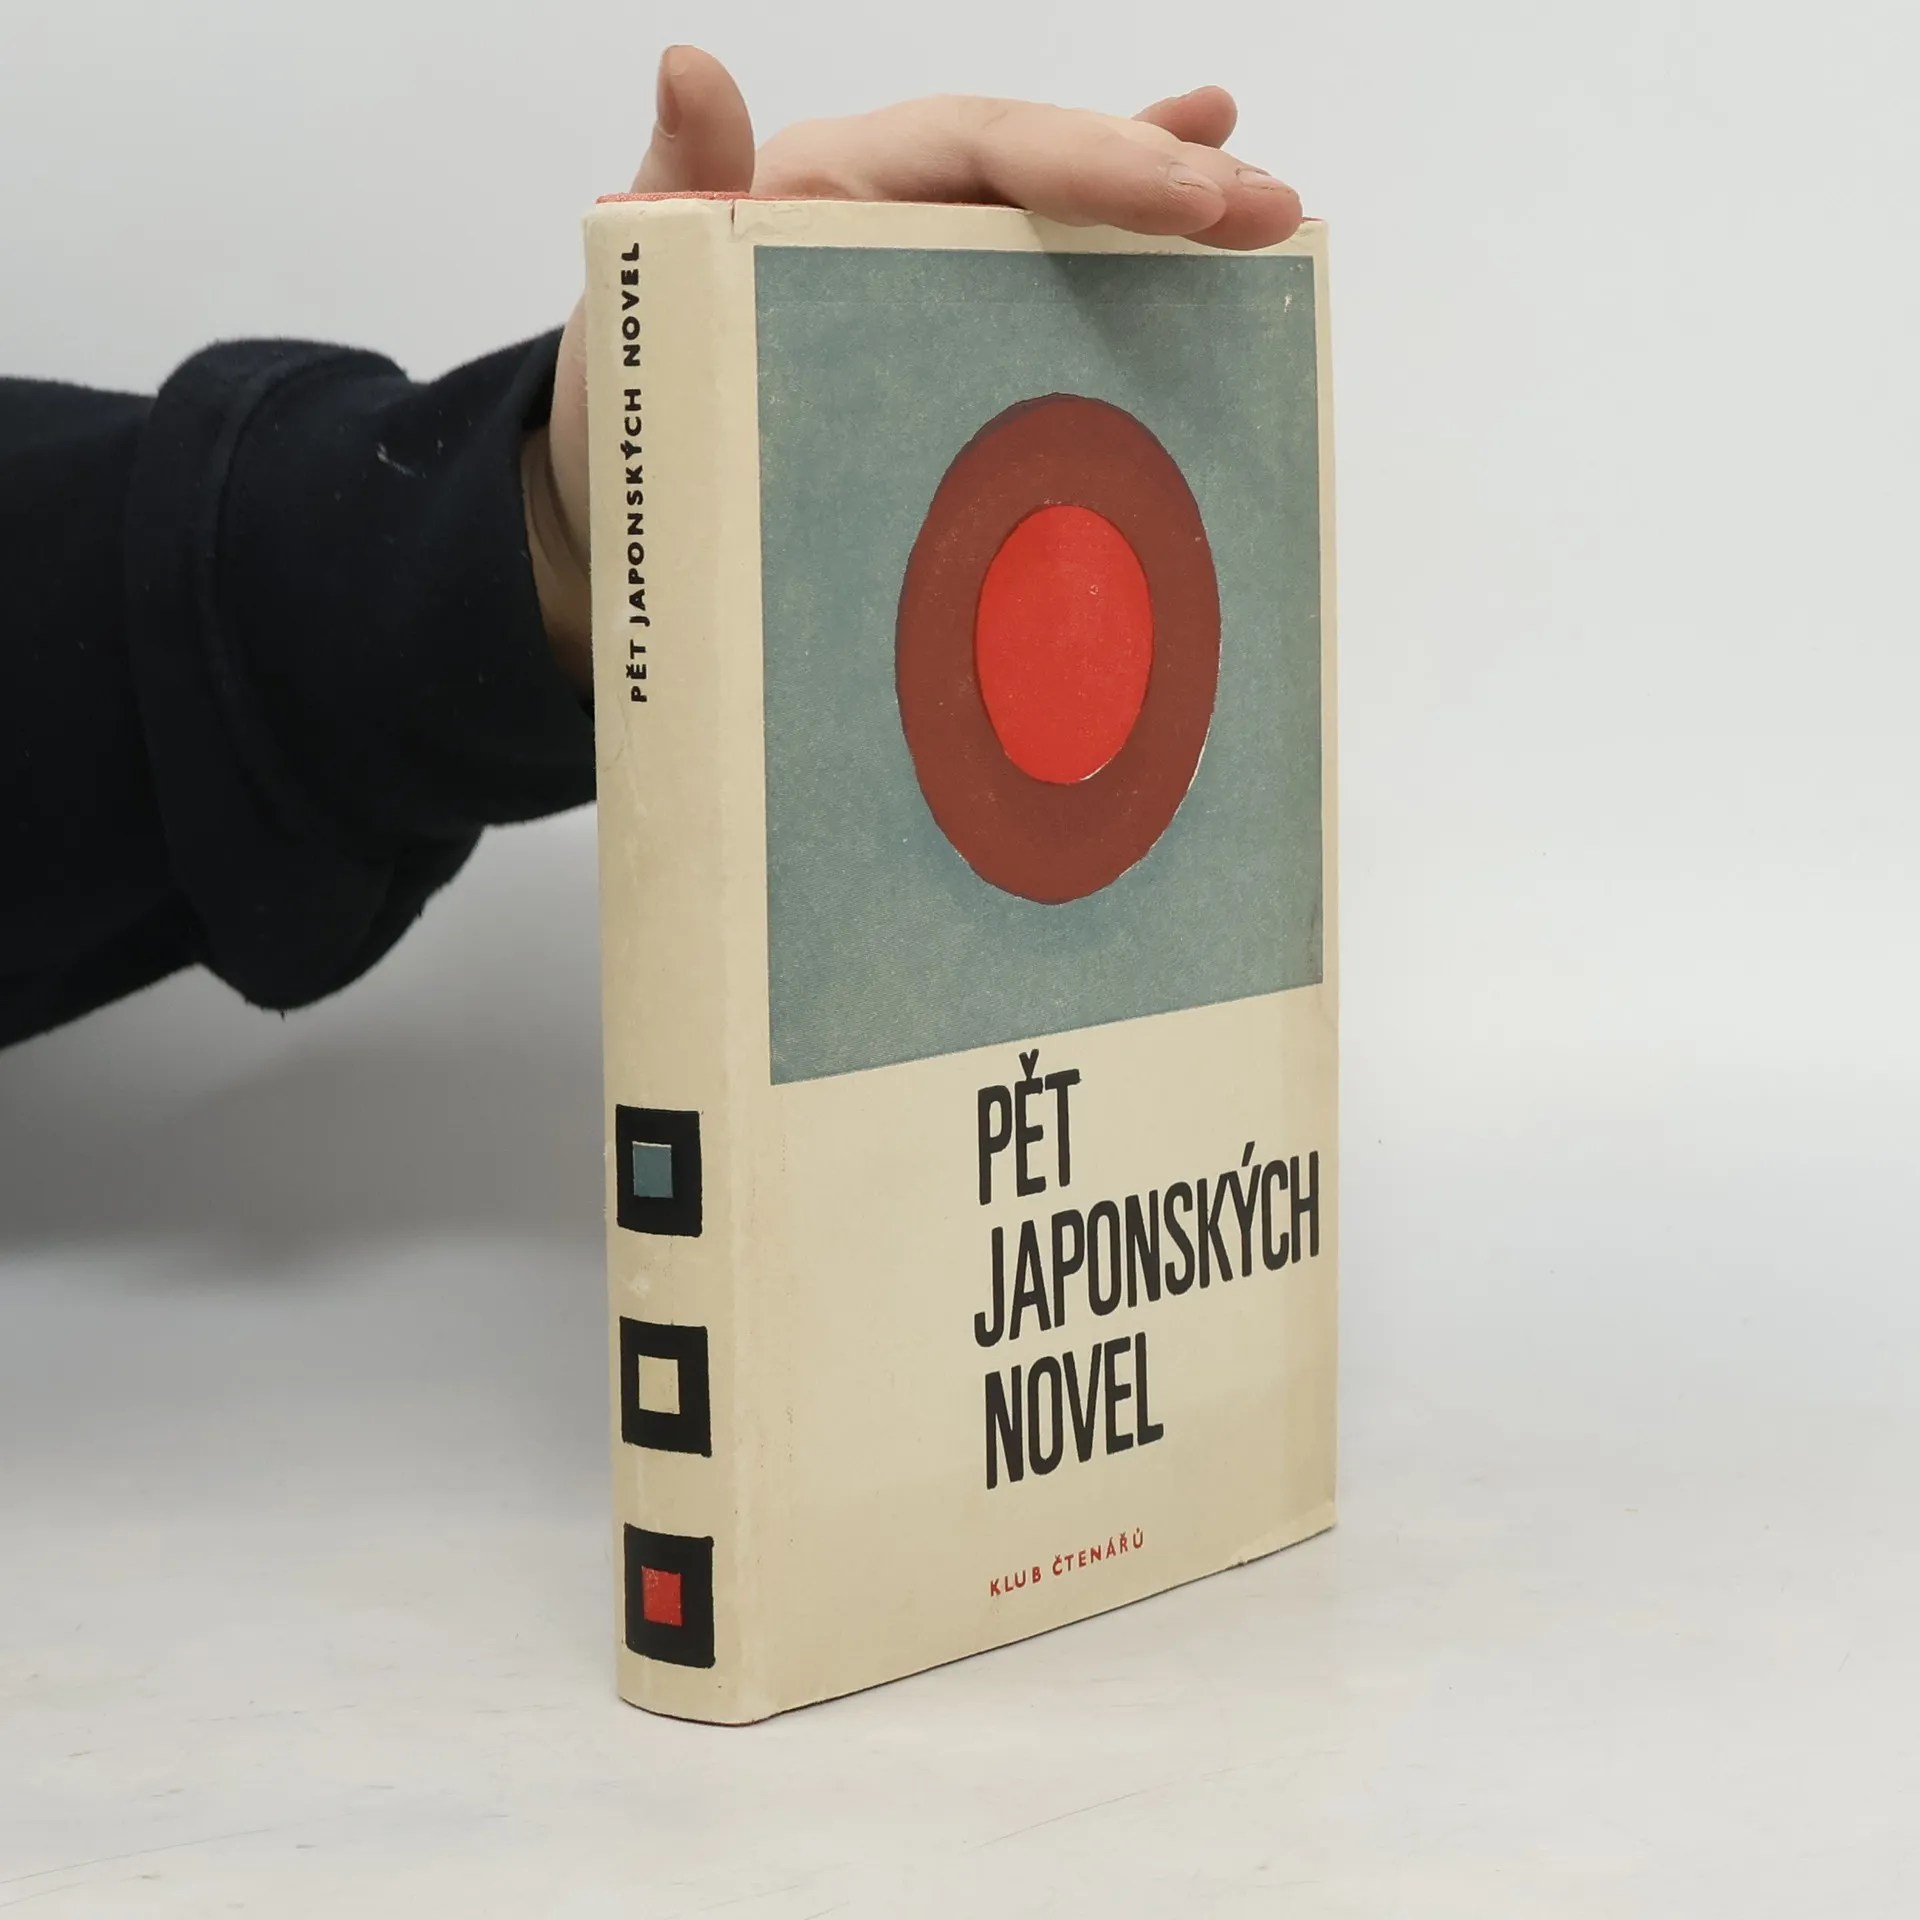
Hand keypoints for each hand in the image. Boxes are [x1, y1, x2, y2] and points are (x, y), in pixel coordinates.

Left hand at [526, 47, 1303, 688]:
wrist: (618, 495)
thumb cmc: (626, 400)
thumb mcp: (641, 298)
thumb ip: (678, 186)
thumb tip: (689, 68)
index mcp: (828, 186)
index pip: (979, 146)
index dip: (1088, 160)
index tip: (1187, 194)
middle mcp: (889, 212)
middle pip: (1044, 168)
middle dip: (1160, 180)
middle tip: (1268, 207)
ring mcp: (920, 270)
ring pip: (1061, 217)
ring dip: (1167, 205)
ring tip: (1268, 205)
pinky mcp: (938, 332)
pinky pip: (1041, 283)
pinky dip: (1118, 255)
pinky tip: (1199, 229)